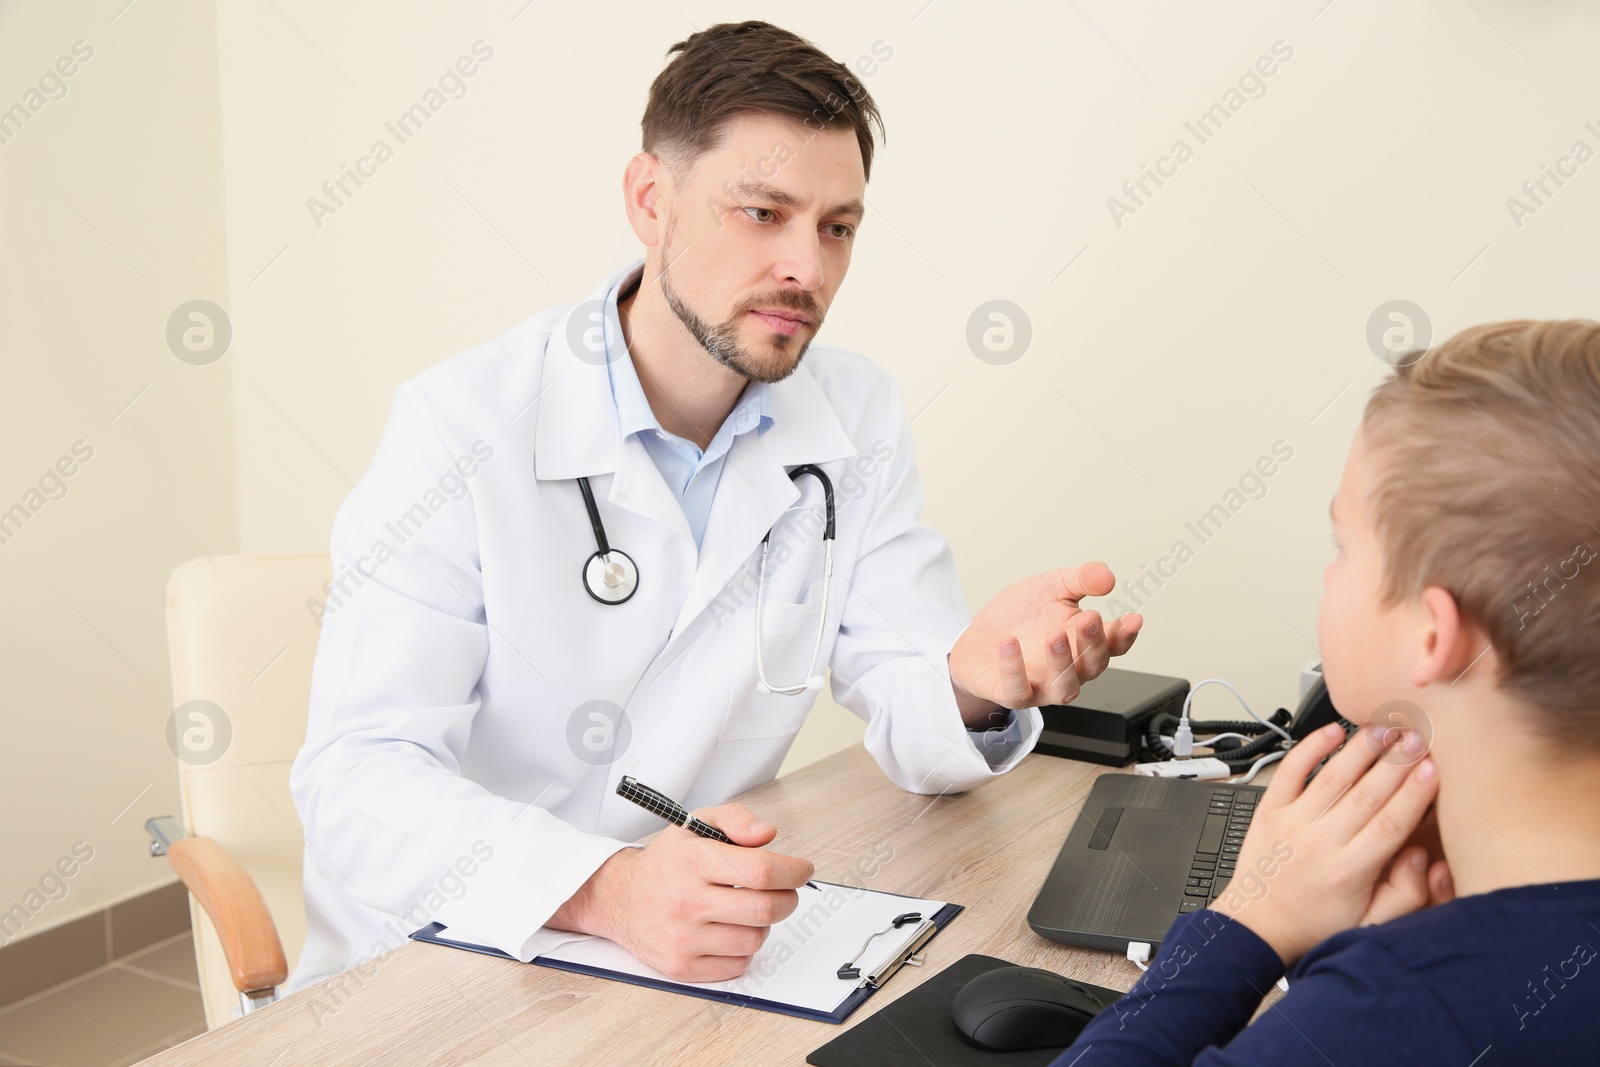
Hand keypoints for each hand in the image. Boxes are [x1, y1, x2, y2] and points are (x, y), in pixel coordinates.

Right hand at [548, 803, 813, 981]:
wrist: (620, 898)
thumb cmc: (667, 862)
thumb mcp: (697, 824)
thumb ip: (736, 819)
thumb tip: (767, 834)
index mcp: (693, 861)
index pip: (760, 870)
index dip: (793, 871)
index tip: (803, 870)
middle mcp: (686, 901)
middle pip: (765, 908)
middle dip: (788, 899)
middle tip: (786, 891)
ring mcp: (683, 938)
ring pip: (755, 938)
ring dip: (763, 923)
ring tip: (747, 908)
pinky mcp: (681, 967)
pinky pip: (738, 964)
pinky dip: (743, 948)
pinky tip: (729, 930)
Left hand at [948, 561, 1141, 725]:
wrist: (977, 640)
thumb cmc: (1019, 618)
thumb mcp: (1051, 588)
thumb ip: (1081, 579)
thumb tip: (1108, 577)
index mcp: (1082, 643)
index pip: (1113, 644)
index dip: (1125, 634)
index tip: (1133, 618)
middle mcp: (1068, 669)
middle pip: (1092, 665)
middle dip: (1093, 643)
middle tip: (1088, 619)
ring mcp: (1042, 685)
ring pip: (1064, 687)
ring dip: (1062, 663)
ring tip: (1055, 637)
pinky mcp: (1012, 693)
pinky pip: (1018, 689)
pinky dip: (1015, 669)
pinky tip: (1009, 644)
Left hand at [1210, 722, 1449, 966]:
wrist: (1257, 924)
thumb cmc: (1315, 923)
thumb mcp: (1369, 924)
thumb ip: (1405, 893)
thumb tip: (1422, 855)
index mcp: (1349, 870)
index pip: (1390, 823)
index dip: (1415, 794)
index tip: (1435, 770)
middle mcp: (1320, 841)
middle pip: (1366, 793)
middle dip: (1397, 762)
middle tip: (1420, 737)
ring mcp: (1292, 822)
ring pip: (1332, 776)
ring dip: (1361, 748)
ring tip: (1386, 727)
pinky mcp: (1269, 810)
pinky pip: (1290, 771)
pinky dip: (1309, 748)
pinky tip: (1331, 731)